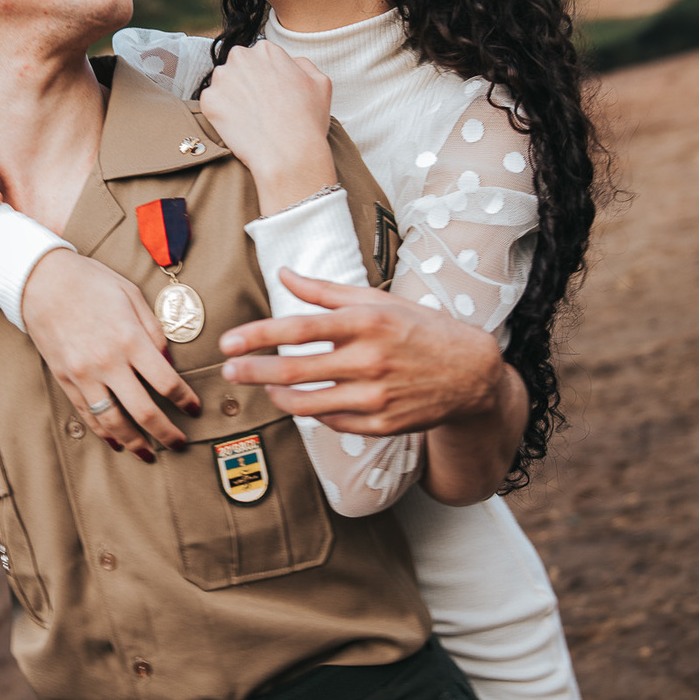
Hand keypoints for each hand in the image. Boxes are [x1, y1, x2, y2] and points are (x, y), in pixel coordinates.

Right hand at [21, 251, 201, 459]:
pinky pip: (87, 414)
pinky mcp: (65, 380)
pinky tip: (116, 441)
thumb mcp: (132, 295)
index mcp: (130, 339)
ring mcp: (83, 375)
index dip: (185, 400)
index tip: (194, 408)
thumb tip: (170, 363)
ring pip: (113, 421)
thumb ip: (155, 331)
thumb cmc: (91, 283)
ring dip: (134, 442)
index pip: (166, 382)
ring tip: (148, 453)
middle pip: (143, 411)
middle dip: (166, 433)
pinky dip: (103, 432)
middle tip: (178, 443)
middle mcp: (107, 362)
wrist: (41, 281)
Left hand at [198, 41, 336, 212]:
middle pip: (238, 68)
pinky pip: (212, 105)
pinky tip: (240, 127)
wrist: (288, 154)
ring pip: (224, 85)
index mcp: (266, 50)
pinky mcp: (209, 100)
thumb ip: (303, 64)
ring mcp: (222, 78)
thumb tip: (291, 62)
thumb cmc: (307, 121)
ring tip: (251, 119)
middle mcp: (241, 57)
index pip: (259, 59)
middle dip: (246, 84)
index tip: (271, 95)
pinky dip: (222, 116)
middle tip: (260, 108)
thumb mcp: (320, 82)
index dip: (266, 79)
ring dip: (233, 99)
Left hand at [218, 268, 504, 433]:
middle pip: (296, 370)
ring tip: (265, 388)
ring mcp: (376, 397)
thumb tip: (284, 274)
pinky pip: (332, 423)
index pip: (300, 328)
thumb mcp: (378, 301)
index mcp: (366, 322)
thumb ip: (326, 291)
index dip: (259, 335)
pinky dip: (313, 412)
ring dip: (278, 397)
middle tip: (228, 372)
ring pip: (308, 404)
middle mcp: (369, 360)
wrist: (471, 373)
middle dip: (254, 371)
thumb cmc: (420, 329)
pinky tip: (307, 401)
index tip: (229, 342)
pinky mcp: (382, 425)